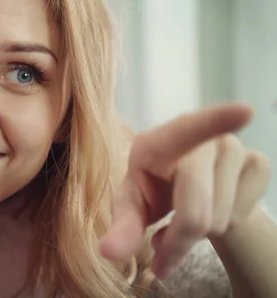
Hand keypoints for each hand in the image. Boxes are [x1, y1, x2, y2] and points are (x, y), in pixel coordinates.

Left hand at [100, 103, 271, 278]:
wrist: (183, 186)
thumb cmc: (151, 189)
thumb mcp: (131, 207)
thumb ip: (122, 228)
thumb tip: (108, 251)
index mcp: (161, 141)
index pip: (187, 131)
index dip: (216, 120)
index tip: (244, 112)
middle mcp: (203, 139)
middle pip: (196, 212)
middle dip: (178, 243)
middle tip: (161, 254)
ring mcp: (235, 148)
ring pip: (220, 220)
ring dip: (198, 236)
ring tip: (183, 219)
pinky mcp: (259, 163)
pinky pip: (242, 217)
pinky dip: (223, 228)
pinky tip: (210, 211)